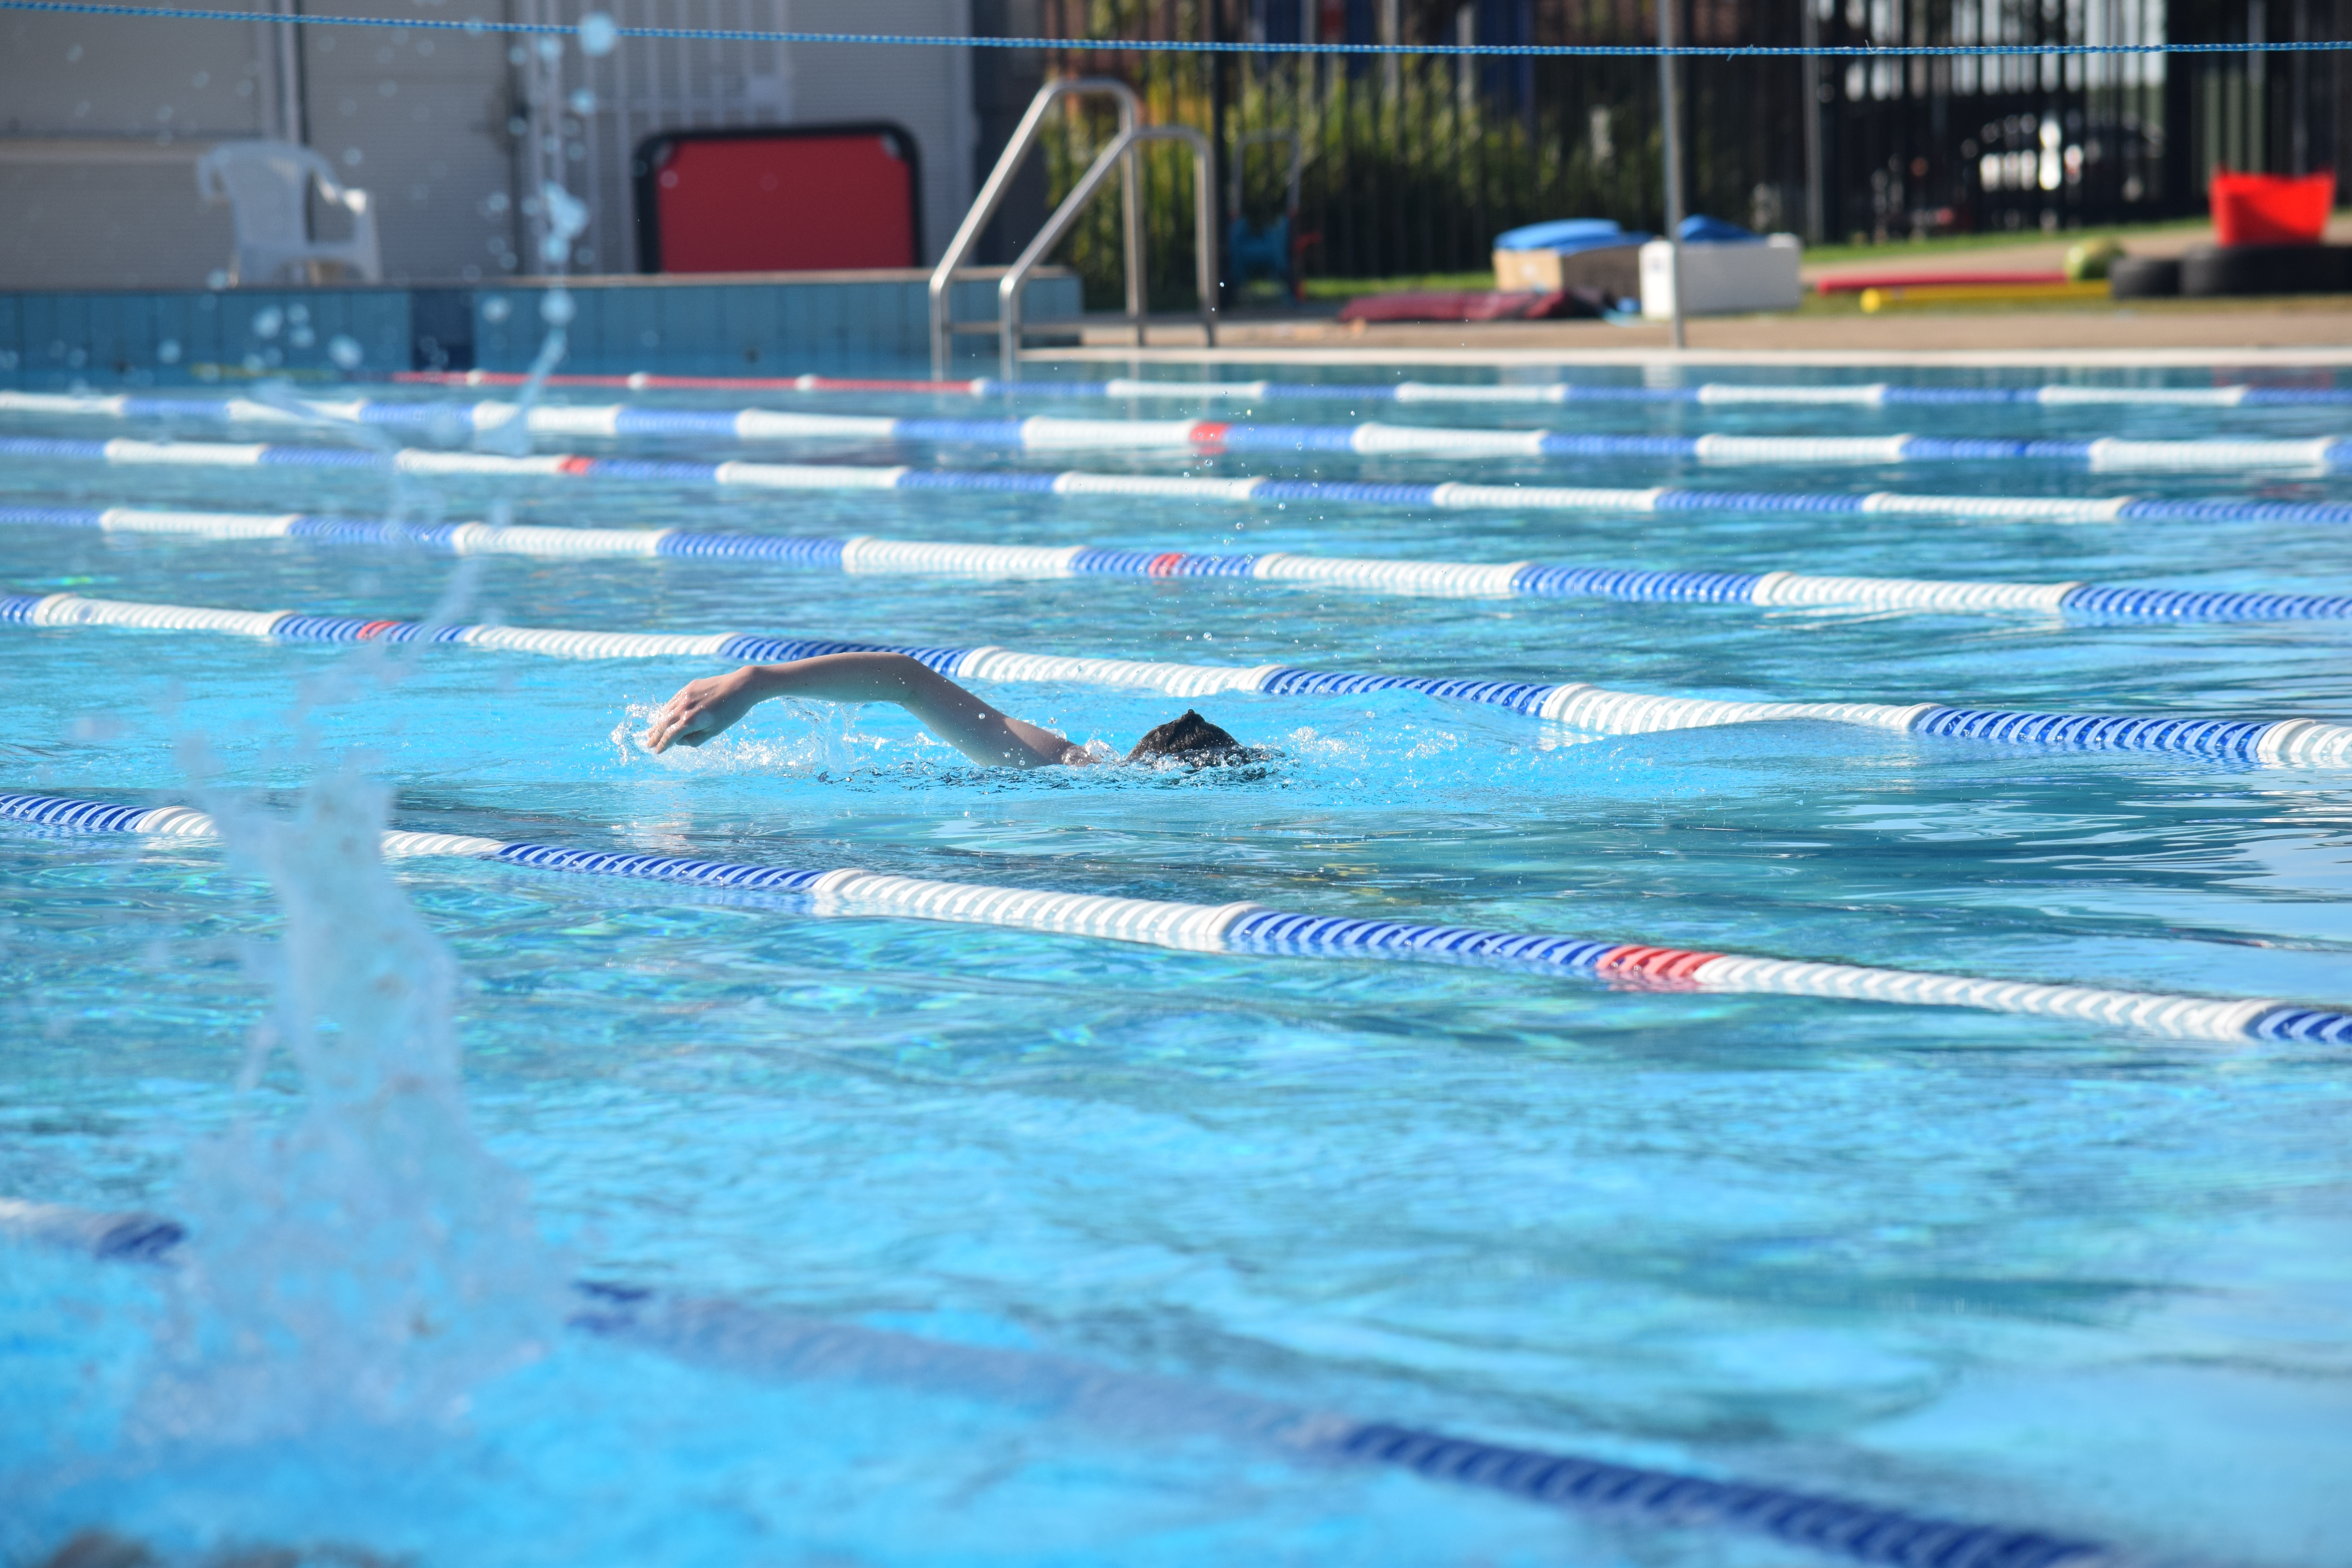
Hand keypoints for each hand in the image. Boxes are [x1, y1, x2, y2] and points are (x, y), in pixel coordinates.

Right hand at [644, 667, 765, 752]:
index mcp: (691, 721)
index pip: (671, 736)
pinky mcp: (688, 688)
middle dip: (655, 736)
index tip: (657, 751)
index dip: (662, 745)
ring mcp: (685, 696)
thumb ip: (694, 739)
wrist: (740, 687)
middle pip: (664, 724)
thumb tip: (679, 741)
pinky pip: (672, 702)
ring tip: (651, 732)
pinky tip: (662, 716)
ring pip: (666, 712)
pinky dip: (665, 711)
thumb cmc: (730, 712)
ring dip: (657, 723)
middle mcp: (684, 708)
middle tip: (648, 744)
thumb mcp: (714, 731)